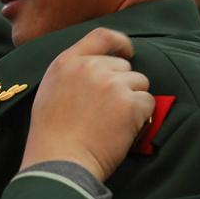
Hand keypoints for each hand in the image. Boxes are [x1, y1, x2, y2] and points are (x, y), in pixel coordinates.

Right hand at [22, 28, 154, 181]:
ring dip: (133, 101)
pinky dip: (142, 118)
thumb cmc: (51, 135)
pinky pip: (148, 103)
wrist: (59, 162)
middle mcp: (89, 67)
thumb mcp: (50, 91)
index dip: (120, 42)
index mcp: (66, 62)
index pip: (101, 36)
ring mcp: (111, 84)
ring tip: (113, 123)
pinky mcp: (129, 103)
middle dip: (124, 85)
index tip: (128, 52)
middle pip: (124, 66)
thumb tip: (98, 67)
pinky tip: (121, 131)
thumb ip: (72, 73)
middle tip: (109, 111)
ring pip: (139, 83)